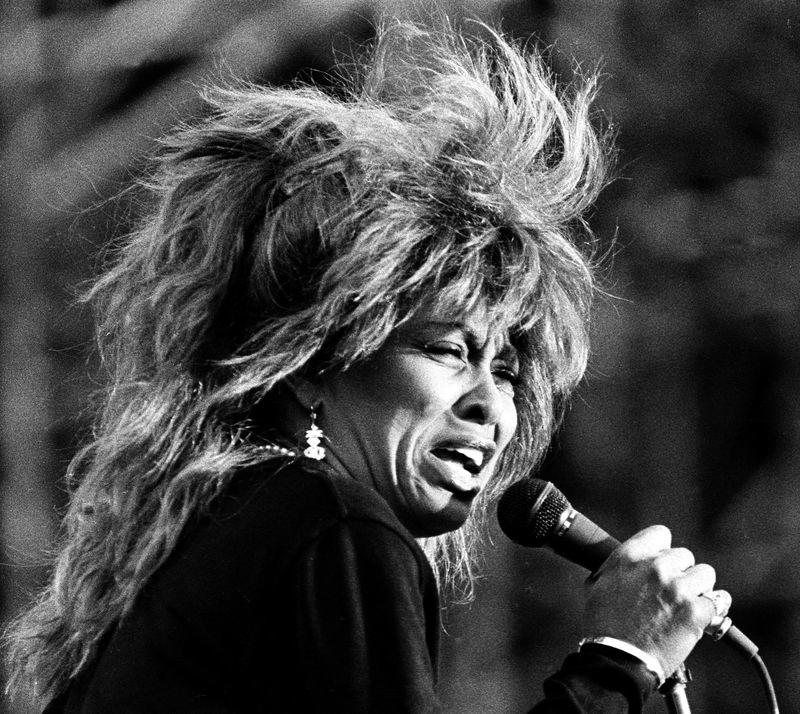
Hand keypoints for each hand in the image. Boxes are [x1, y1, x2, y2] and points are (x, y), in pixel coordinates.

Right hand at [582, 525, 731, 676]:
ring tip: (688, 605)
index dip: (664, 549)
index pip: (660, 534)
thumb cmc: (604, 625)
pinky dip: (713, 611)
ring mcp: (677, 588)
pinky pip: (718, 601)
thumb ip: (621, 566)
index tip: (664, 562)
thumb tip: (634, 561)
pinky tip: (704, 618)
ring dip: (699, 589)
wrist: (617, 660)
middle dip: (681, 573)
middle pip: (685, 555)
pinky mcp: (695, 611)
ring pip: (705, 574)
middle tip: (673, 592)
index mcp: (629, 557)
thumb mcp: (600, 584)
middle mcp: (654, 567)